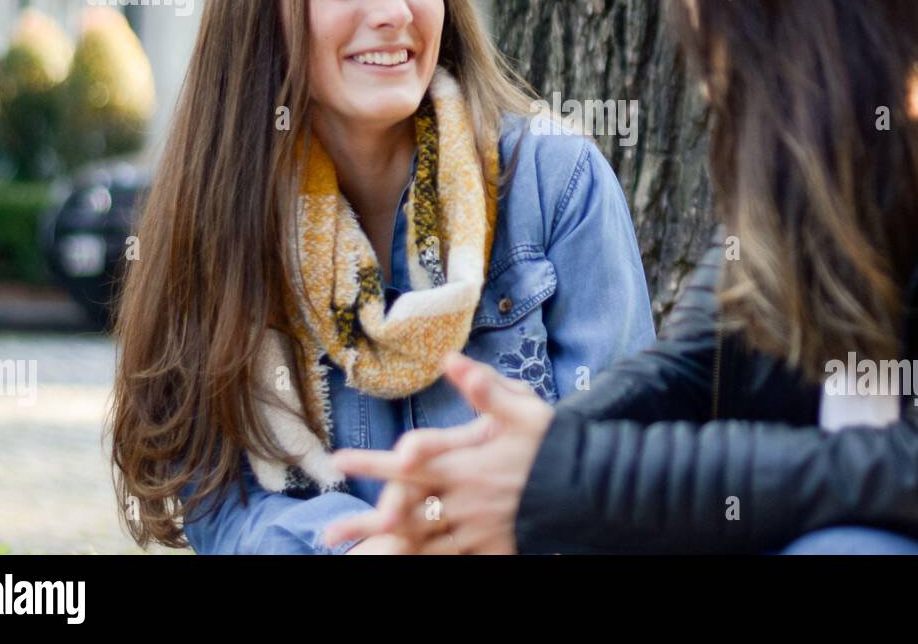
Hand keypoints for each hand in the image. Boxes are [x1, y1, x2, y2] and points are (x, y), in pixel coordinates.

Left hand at [326, 352, 554, 553]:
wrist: (588, 490)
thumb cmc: (552, 446)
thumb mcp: (522, 409)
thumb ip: (483, 388)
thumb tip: (450, 358)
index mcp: (466, 464)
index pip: (409, 462)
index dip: (372, 463)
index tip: (338, 461)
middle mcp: (464, 500)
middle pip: (405, 513)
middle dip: (366, 523)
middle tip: (330, 532)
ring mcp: (475, 529)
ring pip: (421, 542)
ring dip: (386, 547)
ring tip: (354, 552)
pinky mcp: (489, 548)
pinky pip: (448, 558)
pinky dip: (423, 560)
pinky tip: (402, 560)